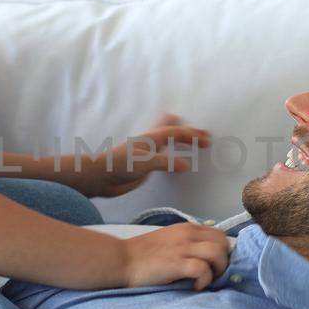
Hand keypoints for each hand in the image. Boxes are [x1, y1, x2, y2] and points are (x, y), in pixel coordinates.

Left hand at [73, 114, 211, 197]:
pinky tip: (174, 162)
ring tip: (189, 139)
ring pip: (166, 143)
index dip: (192, 134)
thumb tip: (187, 164)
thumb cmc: (119, 165)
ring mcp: (146, 155)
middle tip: (204, 133)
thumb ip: (166, 162)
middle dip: (188, 131)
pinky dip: (172, 156)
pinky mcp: (143, 167)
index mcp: (151, 138)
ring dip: (179, 140)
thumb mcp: (145, 162)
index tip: (208, 139)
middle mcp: (150, 144)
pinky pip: (163, 159)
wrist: (100, 177)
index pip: (176, 133)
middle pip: (171, 131)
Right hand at [118, 222, 231, 290]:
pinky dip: (204, 280)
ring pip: (218, 253)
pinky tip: (195, 286)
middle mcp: (188, 235)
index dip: (221, 251)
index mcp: (187, 229)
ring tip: (206, 281)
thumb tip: (205, 257)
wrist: (120, 260)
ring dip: (217, 270)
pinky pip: (203, 269)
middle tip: (212, 275)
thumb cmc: (141, 255)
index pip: (219, 234)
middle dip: (223, 261)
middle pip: (223, 242)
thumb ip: (187, 243)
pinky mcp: (177, 263)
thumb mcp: (169, 241)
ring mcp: (183, 248)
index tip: (213, 266)